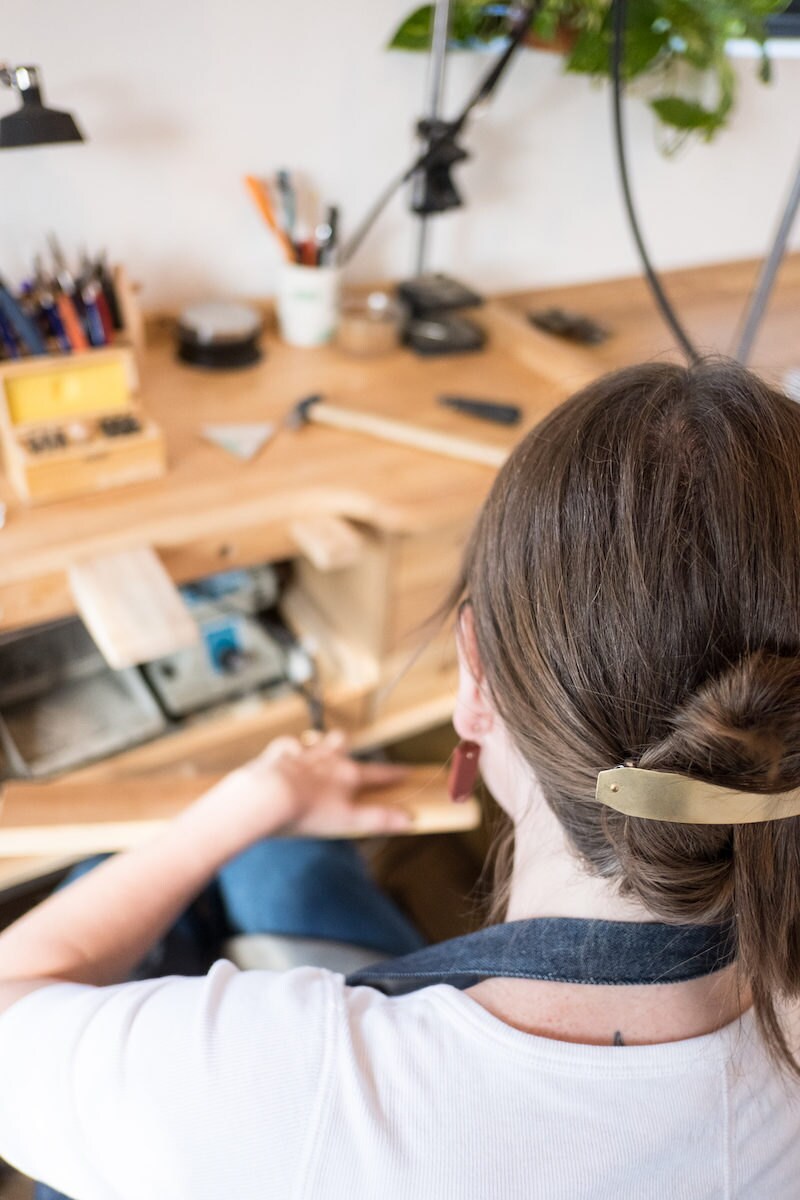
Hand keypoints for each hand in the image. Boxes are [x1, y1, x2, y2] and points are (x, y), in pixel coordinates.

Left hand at [197, 731, 412, 851]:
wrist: (270, 795)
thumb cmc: (308, 810)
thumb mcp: (349, 820)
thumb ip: (379, 819)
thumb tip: (407, 819)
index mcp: (347, 775)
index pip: (378, 773)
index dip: (394, 773)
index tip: (405, 771)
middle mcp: (327, 758)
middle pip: (343, 745)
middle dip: (347, 748)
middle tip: (347, 755)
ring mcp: (303, 753)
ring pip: (316, 741)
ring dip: (320, 745)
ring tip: (319, 750)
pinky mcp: (279, 754)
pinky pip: (287, 746)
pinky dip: (289, 750)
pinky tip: (287, 755)